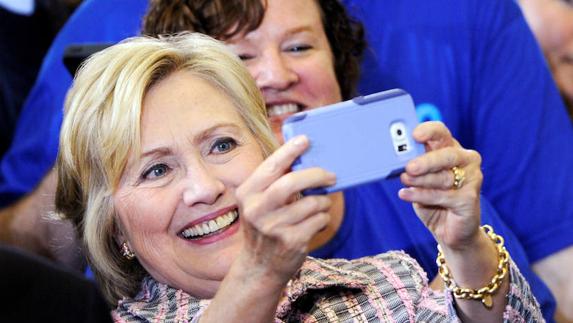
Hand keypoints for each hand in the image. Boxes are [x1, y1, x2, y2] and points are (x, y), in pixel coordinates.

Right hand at [235, 136, 334, 284]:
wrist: (259, 266)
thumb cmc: (264, 225)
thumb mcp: (258, 202)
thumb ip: (273, 182)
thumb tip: (303, 156)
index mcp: (247, 193)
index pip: (270, 167)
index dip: (289, 151)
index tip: (305, 140)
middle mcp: (257, 210)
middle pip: (291, 183)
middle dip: (316, 175)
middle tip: (331, 176)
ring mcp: (274, 228)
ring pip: (311, 203)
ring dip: (323, 201)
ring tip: (321, 203)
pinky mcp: (292, 242)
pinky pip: (319, 220)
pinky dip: (323, 218)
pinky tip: (317, 221)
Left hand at [398, 121, 482, 249]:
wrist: (450, 230)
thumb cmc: (432, 200)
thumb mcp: (419, 181)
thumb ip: (413, 169)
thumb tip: (396, 161)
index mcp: (450, 149)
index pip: (441, 133)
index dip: (429, 131)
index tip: (415, 135)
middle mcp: (465, 160)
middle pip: (447, 154)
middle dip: (426, 161)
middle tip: (409, 168)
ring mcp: (472, 179)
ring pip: (444, 177)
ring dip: (421, 180)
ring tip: (404, 182)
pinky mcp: (470, 199)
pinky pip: (443, 196)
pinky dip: (422, 195)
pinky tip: (406, 194)